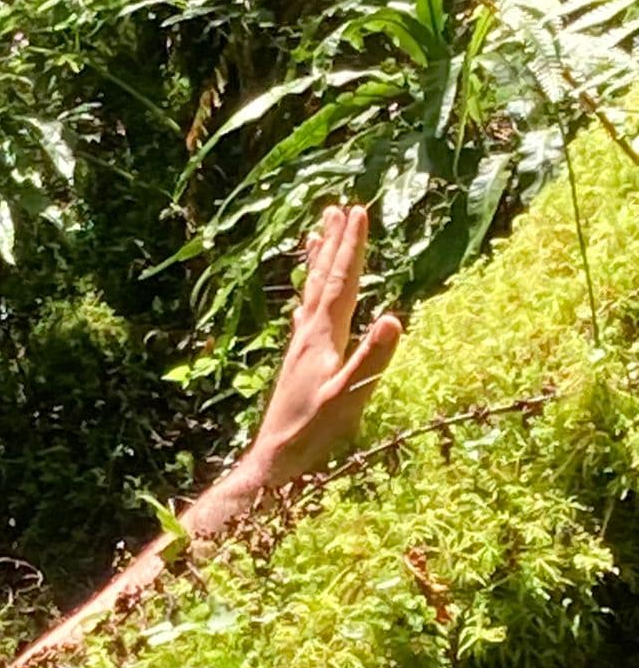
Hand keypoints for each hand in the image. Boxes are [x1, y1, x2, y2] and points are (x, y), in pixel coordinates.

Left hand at [250, 204, 402, 489]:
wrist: (273, 459)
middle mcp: (307, 335)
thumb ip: (371, 359)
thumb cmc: (312, 433)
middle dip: (334, 243)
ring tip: (318, 234)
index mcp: (323, 337)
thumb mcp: (347, 397)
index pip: (342, 281)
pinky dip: (309, 298)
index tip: (359, 210)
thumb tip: (394, 317)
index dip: (352, 246)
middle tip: (338, 208)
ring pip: (311, 294)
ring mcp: (300, 348)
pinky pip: (305, 316)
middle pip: (323, 279)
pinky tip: (305, 301)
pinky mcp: (296, 363)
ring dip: (319, 262)